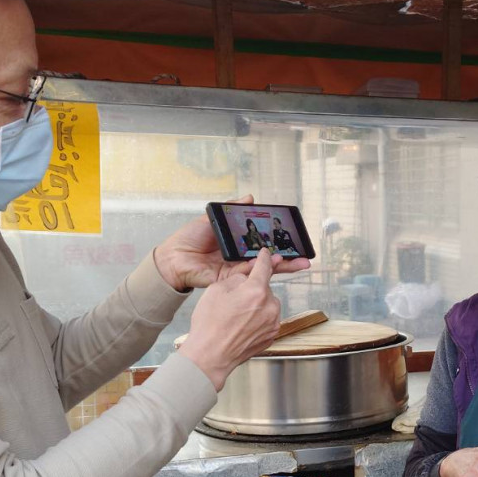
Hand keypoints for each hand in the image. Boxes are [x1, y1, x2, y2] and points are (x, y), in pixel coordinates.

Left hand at [153, 195, 309, 290]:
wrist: (171, 257)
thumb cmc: (188, 238)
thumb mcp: (212, 218)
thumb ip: (232, 209)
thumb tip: (250, 197)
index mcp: (237, 244)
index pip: (263, 244)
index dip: (279, 242)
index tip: (294, 239)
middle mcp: (239, 258)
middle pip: (268, 259)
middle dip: (288, 258)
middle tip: (306, 257)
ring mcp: (236, 270)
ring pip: (264, 269)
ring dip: (283, 266)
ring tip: (300, 263)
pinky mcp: (230, 279)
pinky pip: (249, 274)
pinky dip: (263, 269)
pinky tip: (278, 263)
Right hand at [177, 249, 281, 389]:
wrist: (210, 356)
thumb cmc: (209, 325)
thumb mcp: (216, 290)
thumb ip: (236, 279)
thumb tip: (246, 278)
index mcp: (256, 291)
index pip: (264, 267)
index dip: (264, 258)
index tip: (266, 254)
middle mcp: (270, 306)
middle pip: (265, 288)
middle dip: (253, 290)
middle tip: (235, 301)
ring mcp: (273, 322)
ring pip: (267, 304)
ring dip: (257, 305)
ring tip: (237, 317)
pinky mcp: (272, 335)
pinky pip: (267, 319)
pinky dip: (258, 319)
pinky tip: (242, 326)